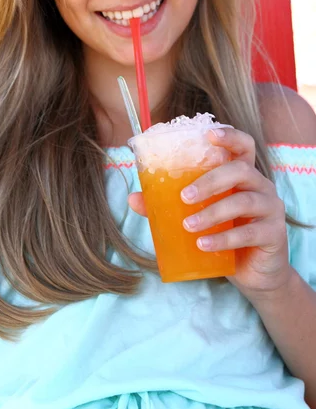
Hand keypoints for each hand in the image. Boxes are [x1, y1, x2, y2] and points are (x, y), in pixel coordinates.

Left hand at [128, 128, 291, 300]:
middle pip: (240, 170)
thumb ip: (168, 206)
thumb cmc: (225, 236)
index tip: (209, 135)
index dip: (230, 136)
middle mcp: (260, 186)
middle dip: (210, 181)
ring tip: (188, 225)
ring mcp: (271, 209)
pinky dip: (223, 239)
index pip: (243, 146)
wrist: (254, 273)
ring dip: (213, 213)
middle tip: (184, 196)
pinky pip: (249, 233)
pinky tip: (203, 244)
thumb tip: (133, 198)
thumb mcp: (199, 217)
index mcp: (243, 175)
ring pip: (244, 202)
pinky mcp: (275, 234)